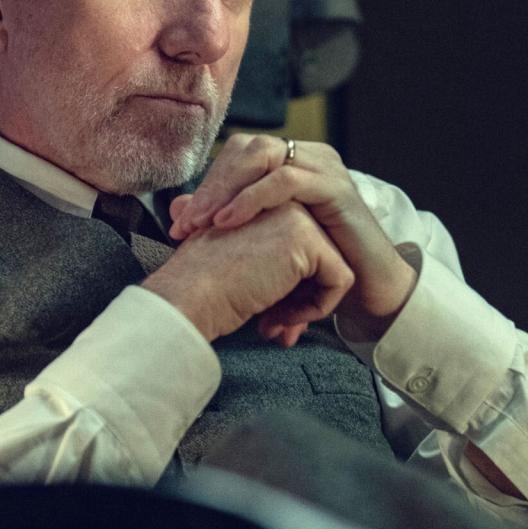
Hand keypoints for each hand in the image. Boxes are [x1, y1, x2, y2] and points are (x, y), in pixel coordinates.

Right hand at [141, 200, 355, 343]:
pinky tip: (281, 317)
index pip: (301, 252)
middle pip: (321, 260)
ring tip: (273, 323)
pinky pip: (340, 280)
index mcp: (264, 205)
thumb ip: (270, 279)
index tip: (264, 314)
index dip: (290, 291)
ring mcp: (298, 216)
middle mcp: (283, 202)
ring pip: (334, 270)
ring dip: (309, 306)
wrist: (187, 295)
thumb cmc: (201, 288)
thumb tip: (288, 322)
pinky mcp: (309, 239)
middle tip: (273, 326)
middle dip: (303, 300)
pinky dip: (318, 308)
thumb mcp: (241, 272)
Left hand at [167, 134, 416, 340]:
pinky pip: (287, 180)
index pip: (239, 153)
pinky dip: (253, 198)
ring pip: (265, 156)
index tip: (180, 223)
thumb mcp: (265, 241)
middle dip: (212, 185)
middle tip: (186, 224)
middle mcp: (309, 156)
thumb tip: (178, 208)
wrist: (368, 288)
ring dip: (227, 189)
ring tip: (204, 224)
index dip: (208, 182)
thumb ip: (225, 219)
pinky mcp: (336, 188)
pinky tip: (229, 221)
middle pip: (249, 147)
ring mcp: (325, 167)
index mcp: (292, 162)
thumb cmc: (316, 266)